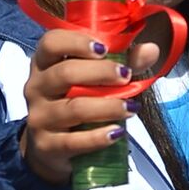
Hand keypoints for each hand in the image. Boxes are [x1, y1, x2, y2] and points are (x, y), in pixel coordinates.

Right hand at [19, 30, 159, 184]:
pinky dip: (98, 137)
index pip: (51, 43)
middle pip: (65, 73)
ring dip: (107, 107)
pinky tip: (117, 132)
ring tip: (131, 107)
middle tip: (126, 75)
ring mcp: (39, 117)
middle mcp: (36, 87)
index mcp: (44, 63)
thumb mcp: (96, 79)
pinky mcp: (46, 145)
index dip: (76, 42)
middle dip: (100, 73)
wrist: (53, 147)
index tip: (104, 48)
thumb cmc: (78, 101)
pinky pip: (73, 141)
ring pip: (74, 108)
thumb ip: (124, 62)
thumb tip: (152, 49)